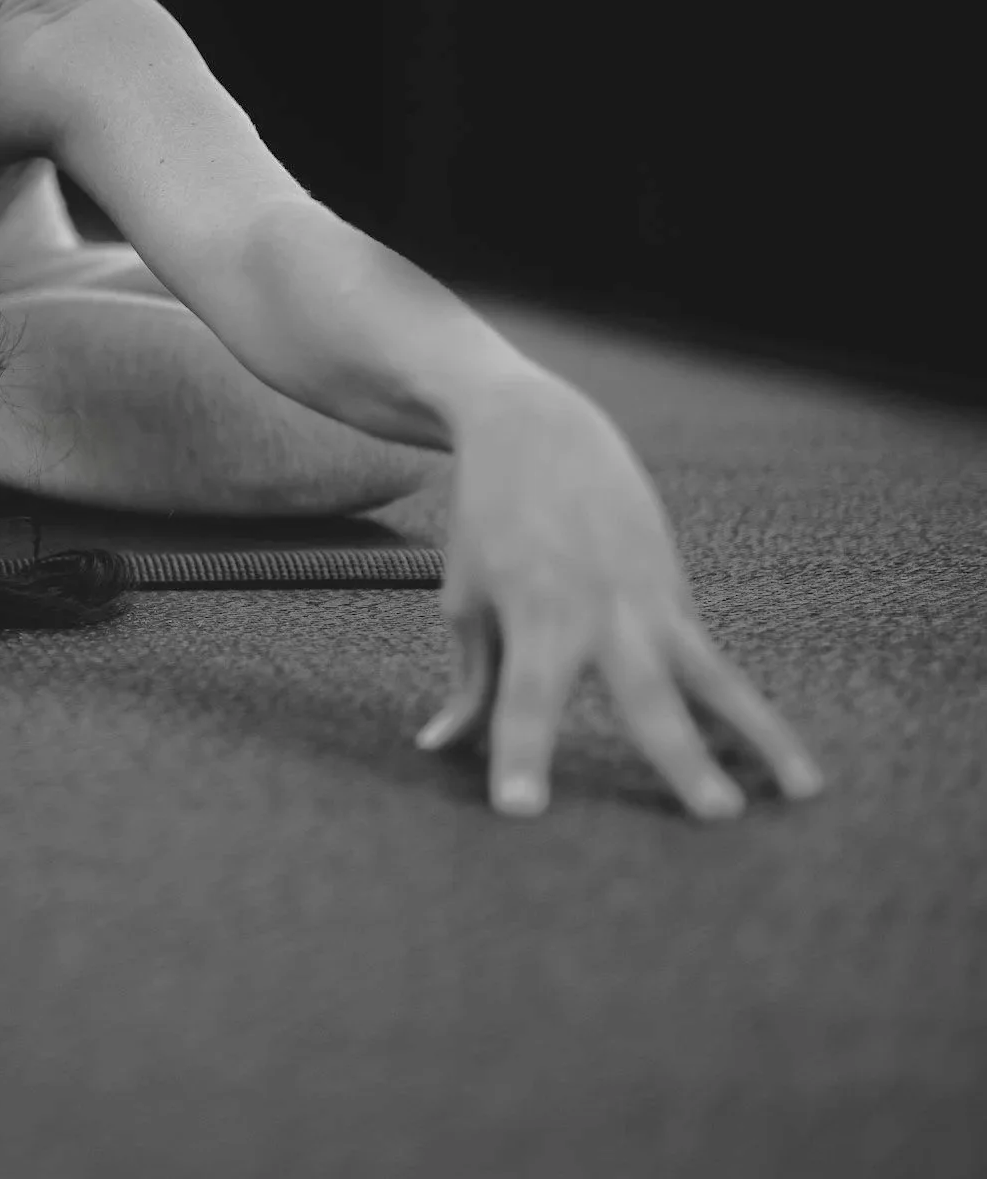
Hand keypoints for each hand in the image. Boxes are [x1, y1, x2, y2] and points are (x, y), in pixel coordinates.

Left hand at [417, 378, 823, 817]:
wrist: (538, 428)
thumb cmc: (489, 521)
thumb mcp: (466, 596)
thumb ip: (470, 680)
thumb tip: (440, 747)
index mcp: (533, 611)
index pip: (523, 696)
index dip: (522, 751)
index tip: (520, 809)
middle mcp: (600, 610)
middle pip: (644, 694)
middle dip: (680, 756)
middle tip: (716, 814)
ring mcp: (649, 602)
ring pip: (713, 679)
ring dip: (760, 736)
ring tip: (801, 793)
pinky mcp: (676, 595)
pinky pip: (715, 665)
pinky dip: (742, 712)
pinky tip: (777, 764)